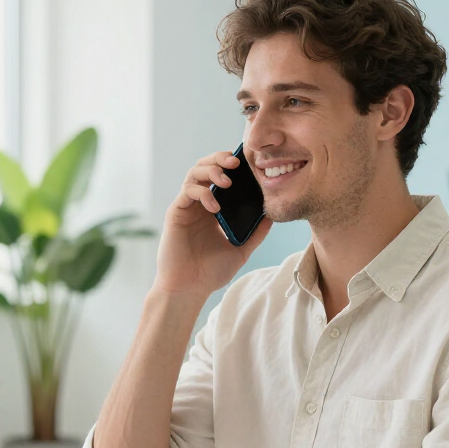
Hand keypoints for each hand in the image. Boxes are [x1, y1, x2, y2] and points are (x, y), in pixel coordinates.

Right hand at [154, 150, 270, 298]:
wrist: (190, 288)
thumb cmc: (211, 272)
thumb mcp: (241, 250)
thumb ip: (256, 233)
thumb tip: (272, 215)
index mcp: (213, 208)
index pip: (221, 176)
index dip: (231, 165)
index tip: (248, 163)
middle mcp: (199, 204)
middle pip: (205, 167)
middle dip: (220, 159)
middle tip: (236, 162)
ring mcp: (187, 207)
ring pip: (194, 173)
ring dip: (211, 170)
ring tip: (227, 180)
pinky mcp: (176, 213)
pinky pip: (188, 192)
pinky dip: (203, 193)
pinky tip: (215, 207)